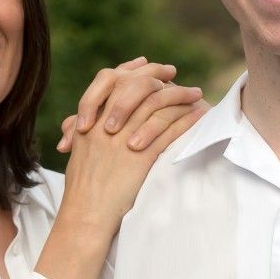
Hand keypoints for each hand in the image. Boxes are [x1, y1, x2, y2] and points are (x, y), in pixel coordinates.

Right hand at [57, 67, 205, 229]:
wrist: (86, 213)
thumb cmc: (83, 188)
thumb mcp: (80, 151)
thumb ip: (87, 130)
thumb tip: (103, 119)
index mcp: (91, 119)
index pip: (110, 80)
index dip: (131, 70)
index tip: (147, 65)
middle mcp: (106, 123)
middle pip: (136, 86)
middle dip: (158, 75)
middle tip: (175, 72)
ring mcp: (123, 139)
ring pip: (156, 105)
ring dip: (180, 96)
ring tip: (196, 94)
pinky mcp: (140, 156)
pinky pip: (169, 131)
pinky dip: (186, 121)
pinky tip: (199, 116)